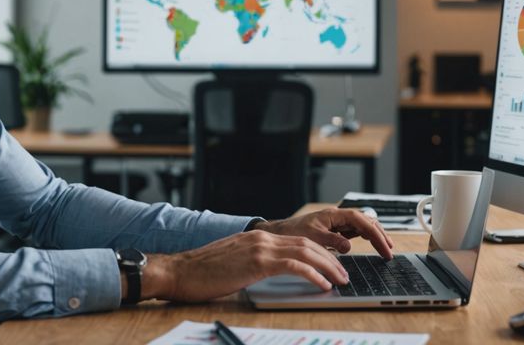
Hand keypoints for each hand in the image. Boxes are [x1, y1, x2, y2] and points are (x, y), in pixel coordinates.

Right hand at [139, 230, 349, 302]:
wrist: (179, 271)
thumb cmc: (201, 273)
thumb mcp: (233, 262)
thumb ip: (254, 263)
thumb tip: (274, 275)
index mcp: (256, 238)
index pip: (296, 241)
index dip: (318, 252)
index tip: (331, 265)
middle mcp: (261, 238)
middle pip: (306, 243)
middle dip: (329, 258)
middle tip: (344, 273)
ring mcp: (259, 248)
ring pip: (305, 252)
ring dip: (328, 266)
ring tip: (340, 279)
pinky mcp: (256, 262)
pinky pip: (294, 266)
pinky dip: (313, 274)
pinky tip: (323, 284)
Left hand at [253, 208, 393, 258]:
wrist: (281, 232)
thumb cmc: (294, 231)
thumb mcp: (313, 237)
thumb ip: (332, 241)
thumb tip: (348, 247)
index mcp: (334, 214)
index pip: (362, 221)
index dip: (376, 235)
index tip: (385, 249)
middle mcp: (339, 216)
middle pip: (367, 221)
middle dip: (380, 235)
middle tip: (389, 252)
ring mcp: (339, 222)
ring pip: (364, 225)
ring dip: (375, 235)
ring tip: (386, 248)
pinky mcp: (337, 229)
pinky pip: (356, 231)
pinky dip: (366, 237)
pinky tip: (373, 244)